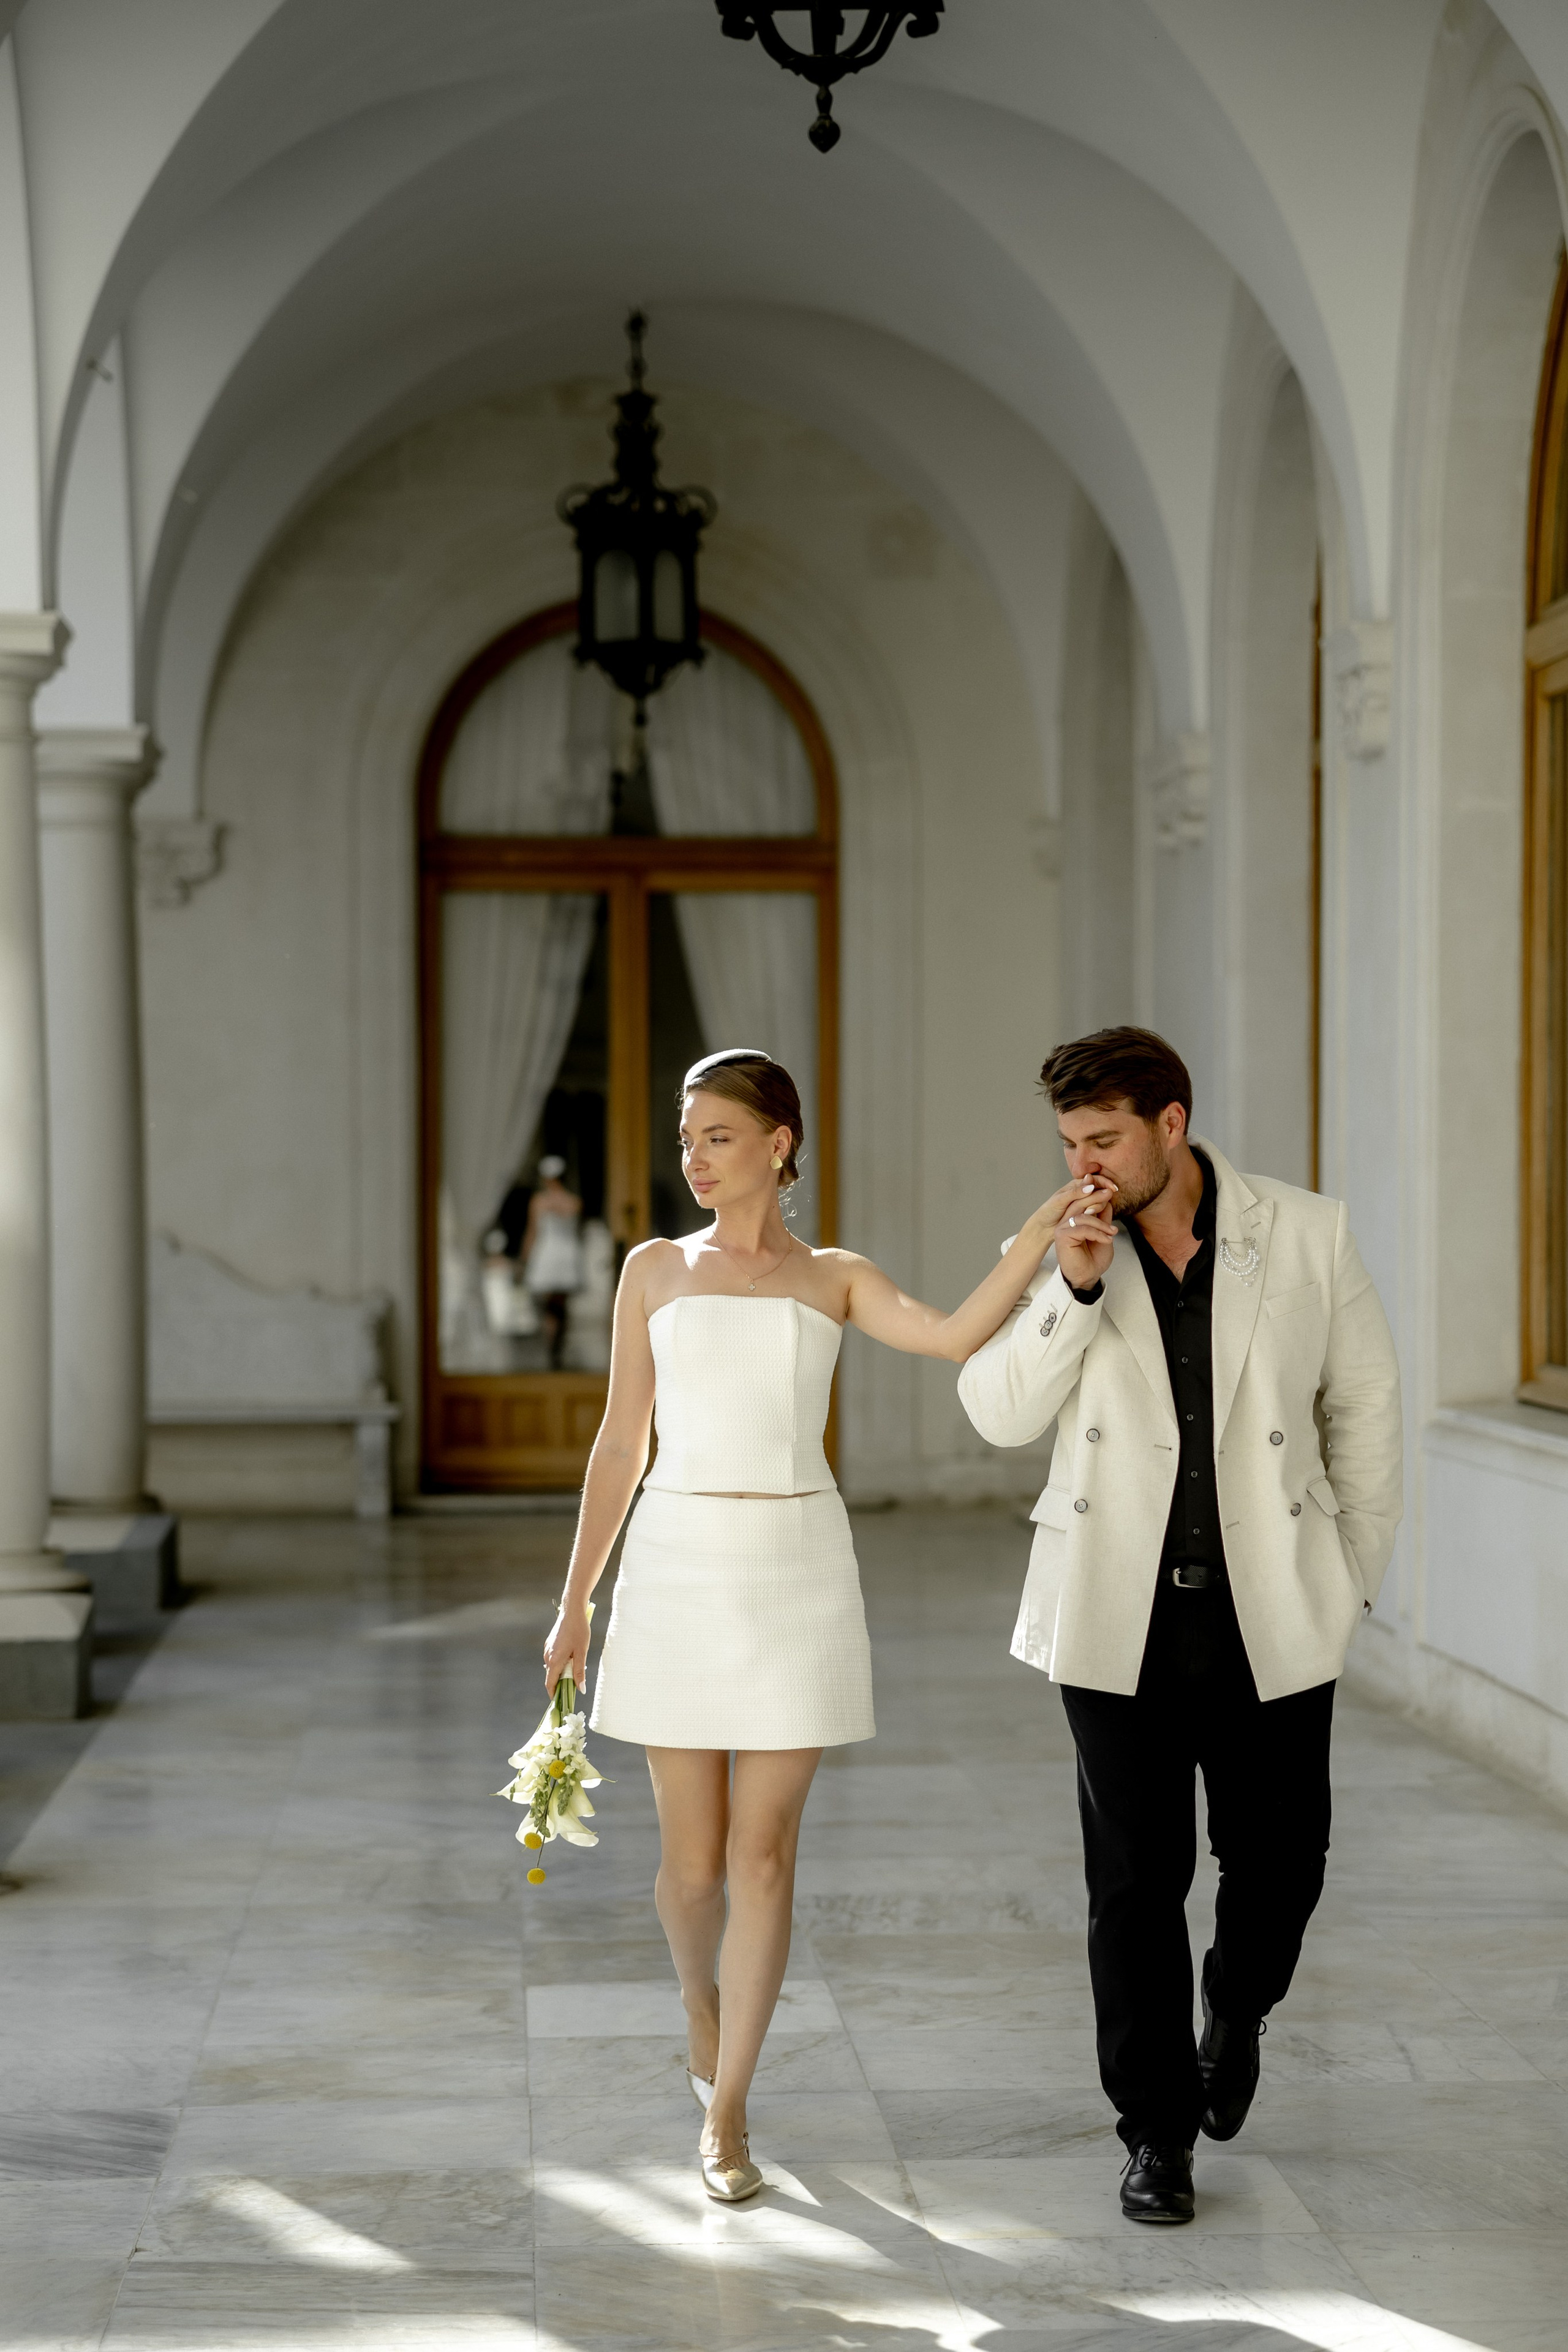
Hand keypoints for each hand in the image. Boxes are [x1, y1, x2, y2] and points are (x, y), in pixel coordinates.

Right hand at [544, 1600, 590, 1696]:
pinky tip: (571, 1659)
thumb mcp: (582, 1653)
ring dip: (561, 1673)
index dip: (554, 1695)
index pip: (550, 1684)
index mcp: (554, 1660)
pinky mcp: (550, 1643)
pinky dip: (560, 1663)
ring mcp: (547, 1649)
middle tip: (572, 1688)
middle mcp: (547, 1656)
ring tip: (575, 1672)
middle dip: (560, 1684)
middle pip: (551, 1676)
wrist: (572, 1610)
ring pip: (552, 1667)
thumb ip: (579, 1672)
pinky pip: (553, 1658)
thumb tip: (581, 1690)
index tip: (560, 1702)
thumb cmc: (579, 1630)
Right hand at [1049, 1174, 1116, 1289]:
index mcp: (1074, 1218)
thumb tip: (1107, 1200)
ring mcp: (1062, 1227)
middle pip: (1081, 1203)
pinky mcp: (1062, 1236)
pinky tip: (1107, 1240)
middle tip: (1111, 1194)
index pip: (1084, 1200)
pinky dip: (1098, 1233)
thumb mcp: (1104, 1233)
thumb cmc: (1094, 1258)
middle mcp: (1066, 1220)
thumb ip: (1103, 1218)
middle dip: (1098, 1198)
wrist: (1089, 1277)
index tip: (1112, 1190)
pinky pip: (1083, 1228)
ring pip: (1084, 1216)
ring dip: (1102, 1224)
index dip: (1097, 1194)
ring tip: (1112, 1233)